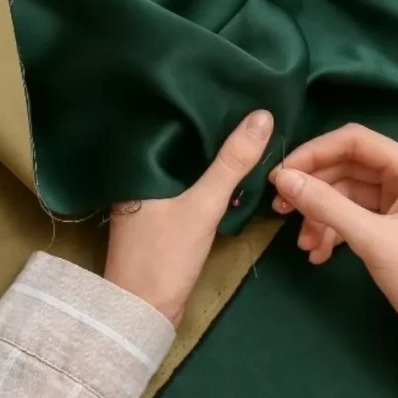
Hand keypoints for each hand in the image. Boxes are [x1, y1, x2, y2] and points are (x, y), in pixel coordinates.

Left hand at [105, 110, 272, 325]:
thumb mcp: (203, 204)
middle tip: (240, 102)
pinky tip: (225, 172)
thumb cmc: (165, 254)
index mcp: (135, 167)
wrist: (144, 312)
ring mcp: (147, 201)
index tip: (223, 84)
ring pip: (183, 168)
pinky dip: (204, 181)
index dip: (192, 105)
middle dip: (205, 130)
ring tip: (240, 129)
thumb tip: (262, 115)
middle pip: (176, 146)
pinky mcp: (160, 220)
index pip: (164, 124)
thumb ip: (231, 163)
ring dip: (207, 157)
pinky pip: (186, 188)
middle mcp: (136, 179)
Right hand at [269, 124, 397, 371]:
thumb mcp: (372, 239)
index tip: (280, 175)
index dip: (314, 153)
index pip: (355, 141)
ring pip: (347, 196)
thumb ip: (326, 205)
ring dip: (321, 216)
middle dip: (314, 188)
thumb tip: (282, 178)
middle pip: (348, 168)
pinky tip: (319, 255)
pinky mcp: (393, 230)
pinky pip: (353, 218)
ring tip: (304, 245)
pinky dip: (333, 232)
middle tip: (280, 210)